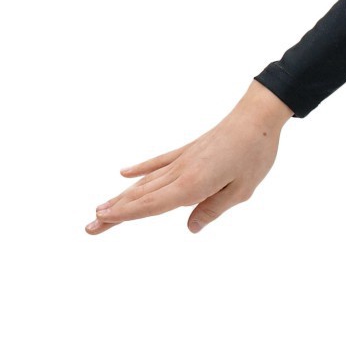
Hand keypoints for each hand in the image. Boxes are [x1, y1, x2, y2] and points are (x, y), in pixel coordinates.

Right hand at [87, 81, 293, 234]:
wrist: (257, 117)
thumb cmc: (254, 154)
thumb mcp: (241, 190)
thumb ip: (213, 209)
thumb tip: (190, 228)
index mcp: (193, 184)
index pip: (153, 204)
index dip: (127, 214)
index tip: (102, 220)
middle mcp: (181, 172)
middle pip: (142, 196)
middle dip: (115, 212)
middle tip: (89, 226)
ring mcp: (182, 159)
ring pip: (146, 181)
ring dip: (122, 196)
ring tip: (100, 208)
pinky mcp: (188, 150)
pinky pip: (160, 161)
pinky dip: (141, 168)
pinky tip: (124, 174)